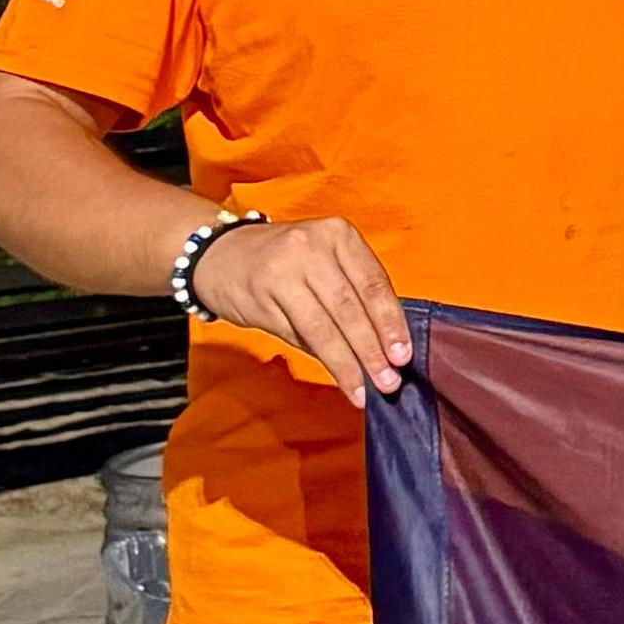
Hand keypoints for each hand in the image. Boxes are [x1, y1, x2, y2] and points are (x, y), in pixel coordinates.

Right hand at [194, 215, 410, 410]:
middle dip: (372, 349)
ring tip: (365, 389)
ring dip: (347, 363)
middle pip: (350, 307)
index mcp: (338, 234)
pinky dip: (320, 359)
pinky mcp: (260, 296)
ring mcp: (283, 271)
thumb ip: (353, 293)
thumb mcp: (325, 259)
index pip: (373, 283)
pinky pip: (297, 334)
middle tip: (389, 381)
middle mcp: (311, 247)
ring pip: (323, 326)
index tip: (404, 355)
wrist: (220, 254)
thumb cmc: (286, 260)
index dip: (391, 323)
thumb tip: (385, 346)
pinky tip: (336, 376)